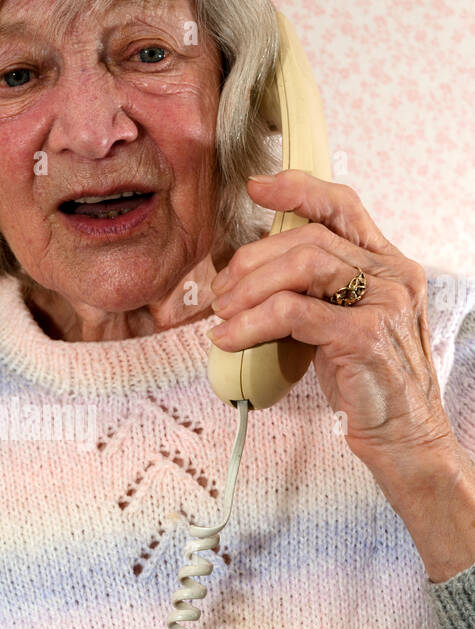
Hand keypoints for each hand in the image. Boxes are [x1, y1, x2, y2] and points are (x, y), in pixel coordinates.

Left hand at [207, 170, 458, 474]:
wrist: (406, 439)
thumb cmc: (370, 386)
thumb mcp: (342, 327)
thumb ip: (316, 294)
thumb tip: (253, 277)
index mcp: (388, 266)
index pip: (343, 207)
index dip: (298, 189)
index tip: (257, 188)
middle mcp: (393, 276)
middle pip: (310, 238)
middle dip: (253, 258)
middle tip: (221, 289)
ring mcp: (384, 303)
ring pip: (302, 266)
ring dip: (249, 287)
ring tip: (223, 313)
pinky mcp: (365, 336)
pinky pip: (294, 312)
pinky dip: (252, 323)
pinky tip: (230, 339)